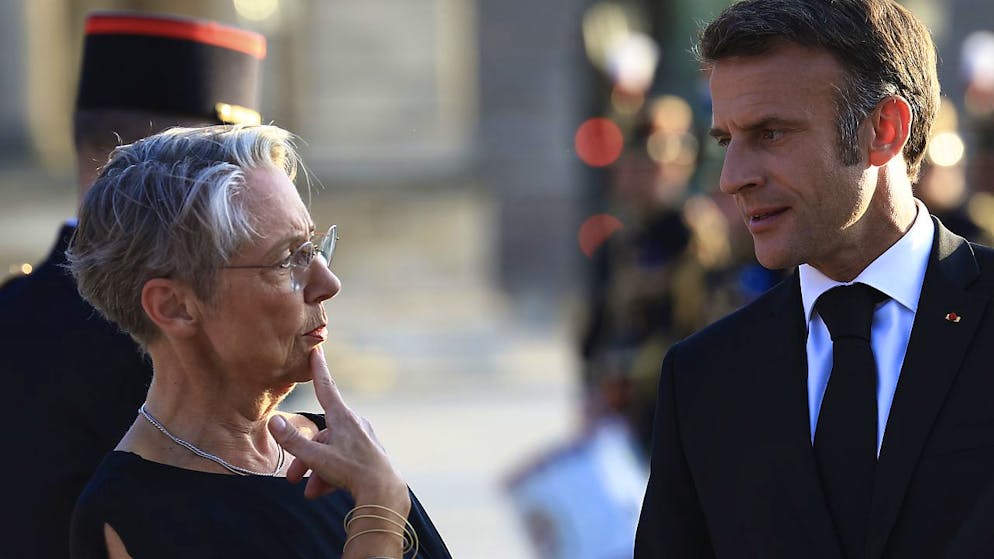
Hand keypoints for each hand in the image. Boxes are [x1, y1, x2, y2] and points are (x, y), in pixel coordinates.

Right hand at [268, 348, 409, 511]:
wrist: (384, 493)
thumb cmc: (351, 471)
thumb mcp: (317, 457)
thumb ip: (293, 441)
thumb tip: (273, 422)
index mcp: (342, 417)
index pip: (326, 387)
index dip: (318, 369)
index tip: (317, 350)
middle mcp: (355, 424)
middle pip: (322, 434)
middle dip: (305, 456)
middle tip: (293, 478)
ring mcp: (364, 439)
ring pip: (332, 450)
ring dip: (318, 470)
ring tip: (311, 492)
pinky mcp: (370, 455)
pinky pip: (345, 460)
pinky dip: (332, 474)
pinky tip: (324, 492)